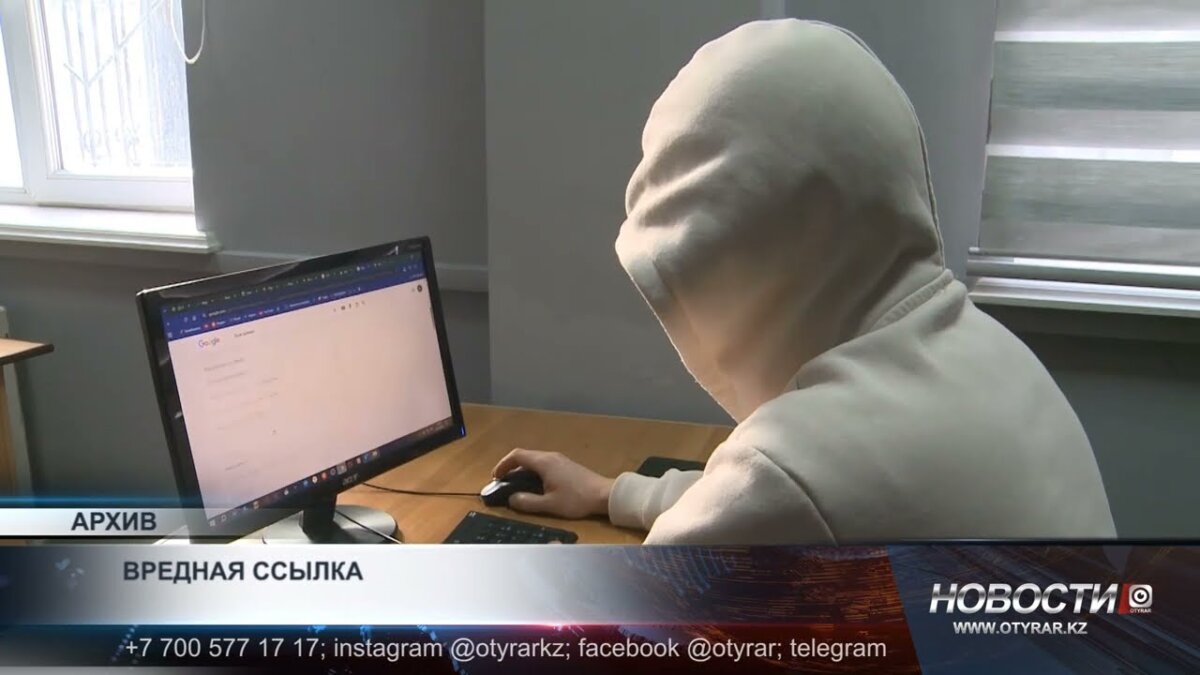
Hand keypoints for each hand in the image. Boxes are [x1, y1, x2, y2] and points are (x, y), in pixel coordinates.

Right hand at [491, 448, 614, 518]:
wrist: (604, 495)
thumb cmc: (576, 499)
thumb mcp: (550, 505)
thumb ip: (527, 502)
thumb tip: (511, 499)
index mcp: (544, 462)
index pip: (517, 456)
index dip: (503, 465)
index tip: (495, 477)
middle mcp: (550, 457)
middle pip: (524, 456)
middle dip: (510, 467)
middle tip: (502, 482)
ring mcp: (559, 460)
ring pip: (534, 460)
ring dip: (522, 470)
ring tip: (515, 485)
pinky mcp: (565, 465)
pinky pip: (543, 464)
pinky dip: (532, 471)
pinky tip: (533, 485)